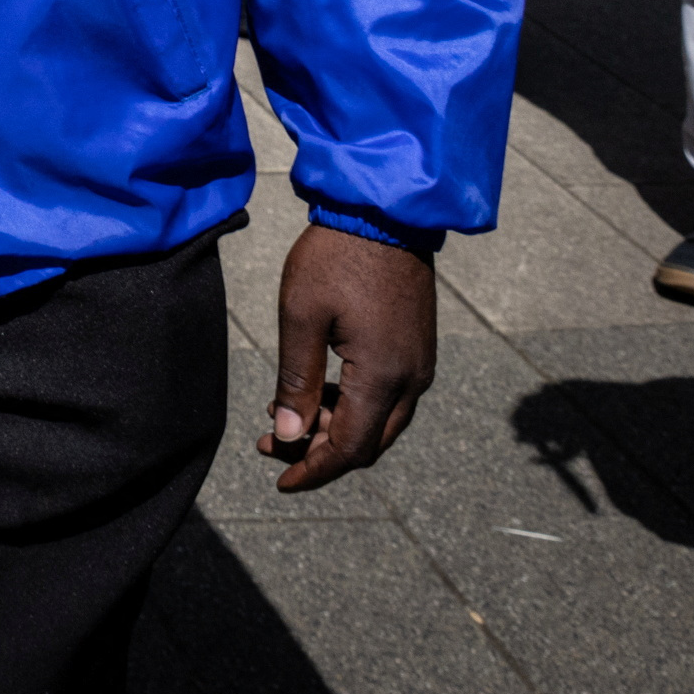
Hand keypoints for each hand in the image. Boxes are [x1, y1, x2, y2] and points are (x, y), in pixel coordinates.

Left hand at [256, 223, 436, 491]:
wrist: (384, 212)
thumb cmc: (335, 258)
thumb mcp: (301, 316)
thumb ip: (296, 381)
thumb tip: (290, 437)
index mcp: (383, 376)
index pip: (350, 449)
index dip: (314, 471)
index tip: (280, 481)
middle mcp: (411, 379)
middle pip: (369, 444)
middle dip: (321, 454)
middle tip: (273, 445)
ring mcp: (420, 365)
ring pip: (381, 424)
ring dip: (337, 430)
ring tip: (286, 419)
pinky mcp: (417, 349)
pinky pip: (389, 398)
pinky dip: (354, 408)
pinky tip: (317, 393)